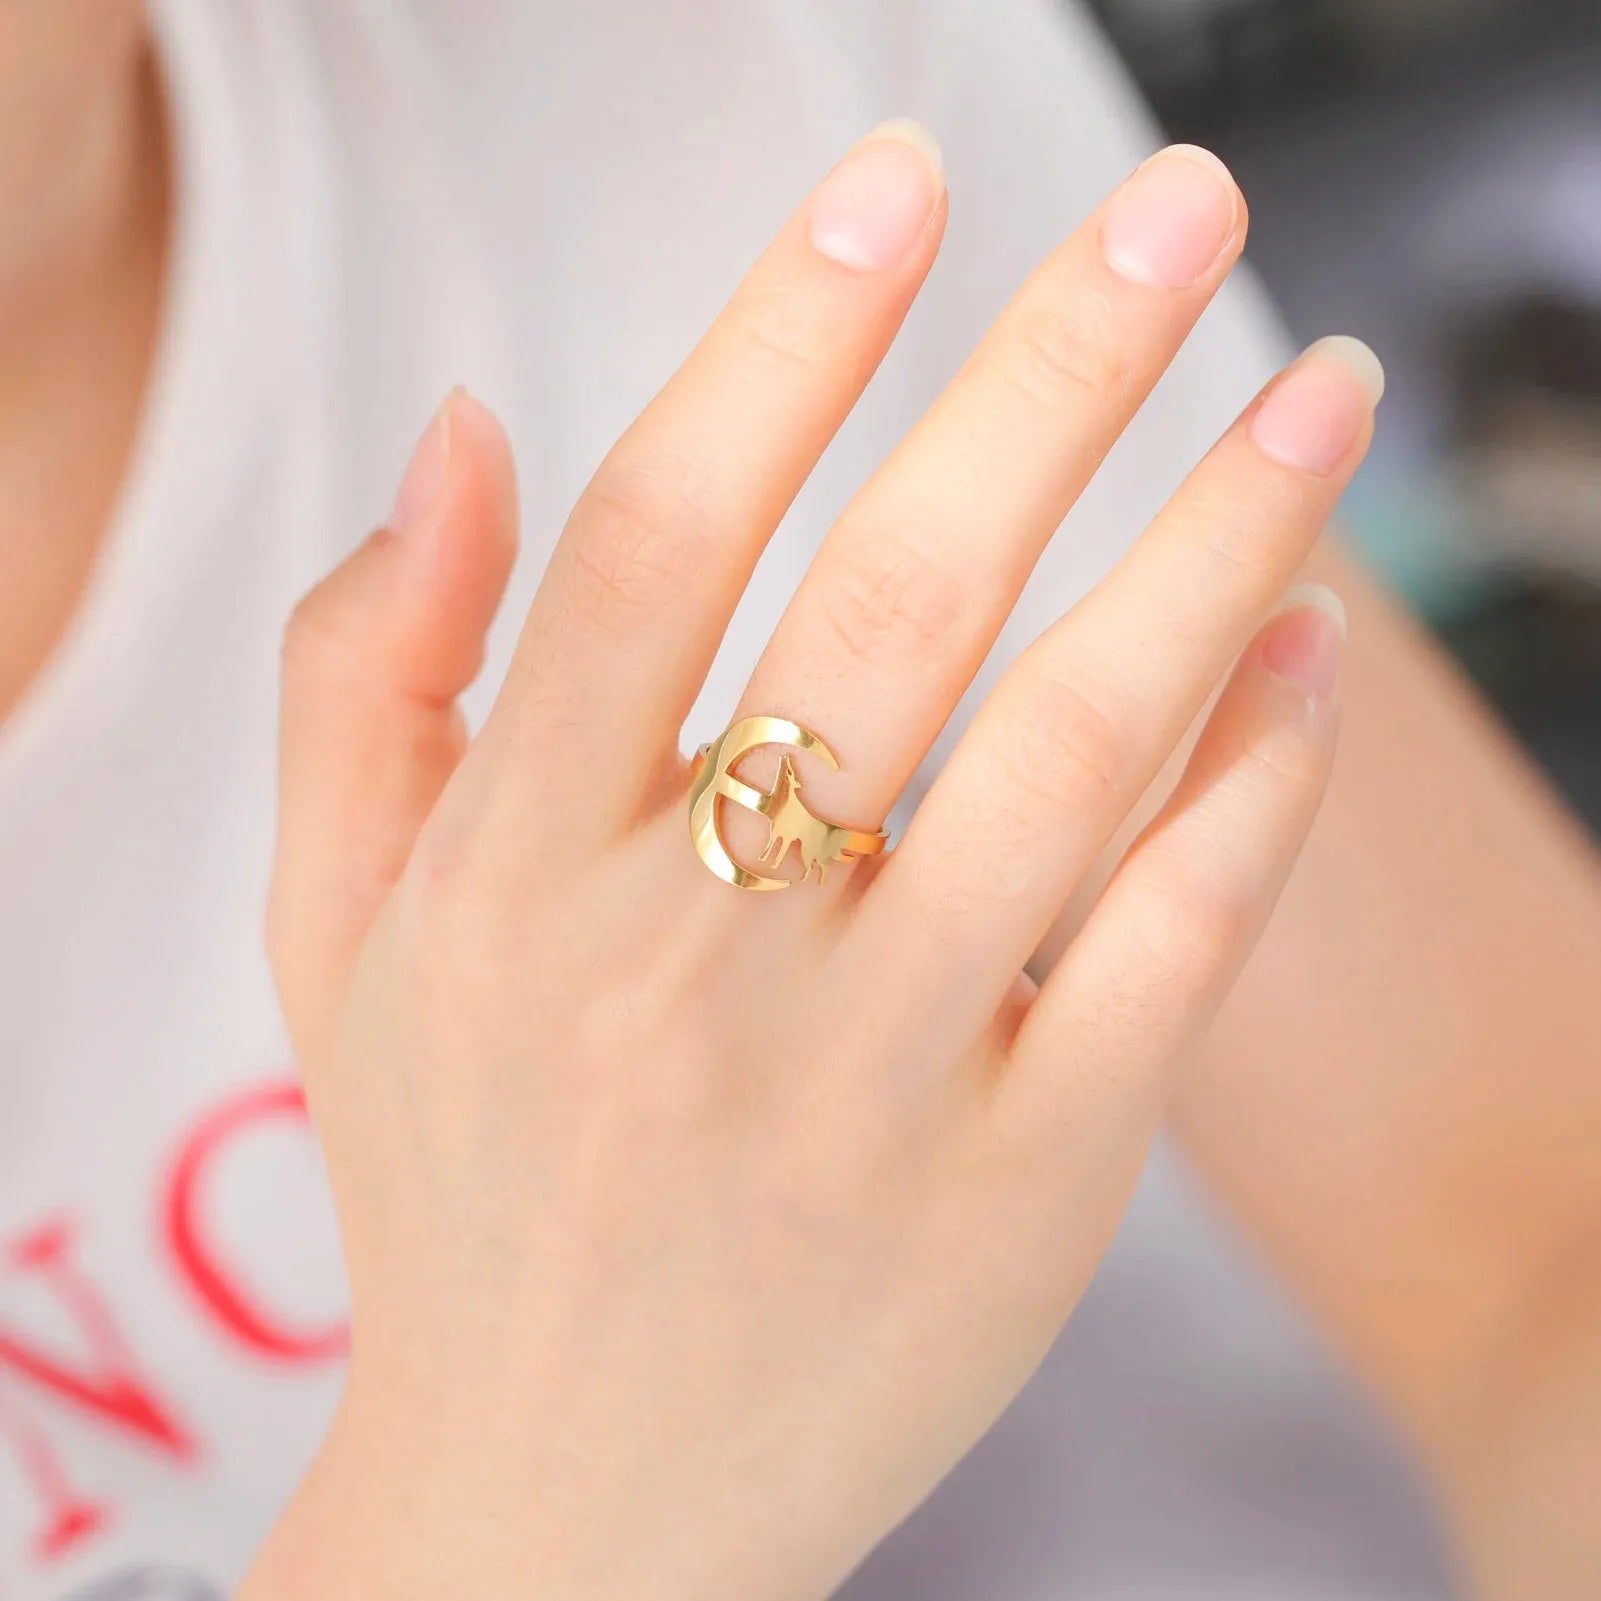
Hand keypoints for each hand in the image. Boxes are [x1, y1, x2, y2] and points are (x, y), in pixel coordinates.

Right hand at [245, 131, 1375, 1598]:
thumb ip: (371, 676)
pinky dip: (1250, 782)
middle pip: (897, 606)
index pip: (657, 542)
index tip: (896, 186)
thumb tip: (464, 432)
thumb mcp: (338, 939)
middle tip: (1178, 202)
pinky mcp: (1016, 1198)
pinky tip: (1299, 639)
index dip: (784, 335)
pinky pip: (1165, 953)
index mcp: (513, 880)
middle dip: (1053, 370)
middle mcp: (692, 967)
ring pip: (1073, 758)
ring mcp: (871, 1088)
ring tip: (1313, 385)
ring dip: (1215, 542)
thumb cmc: (459, 1185)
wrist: (567, 1506)